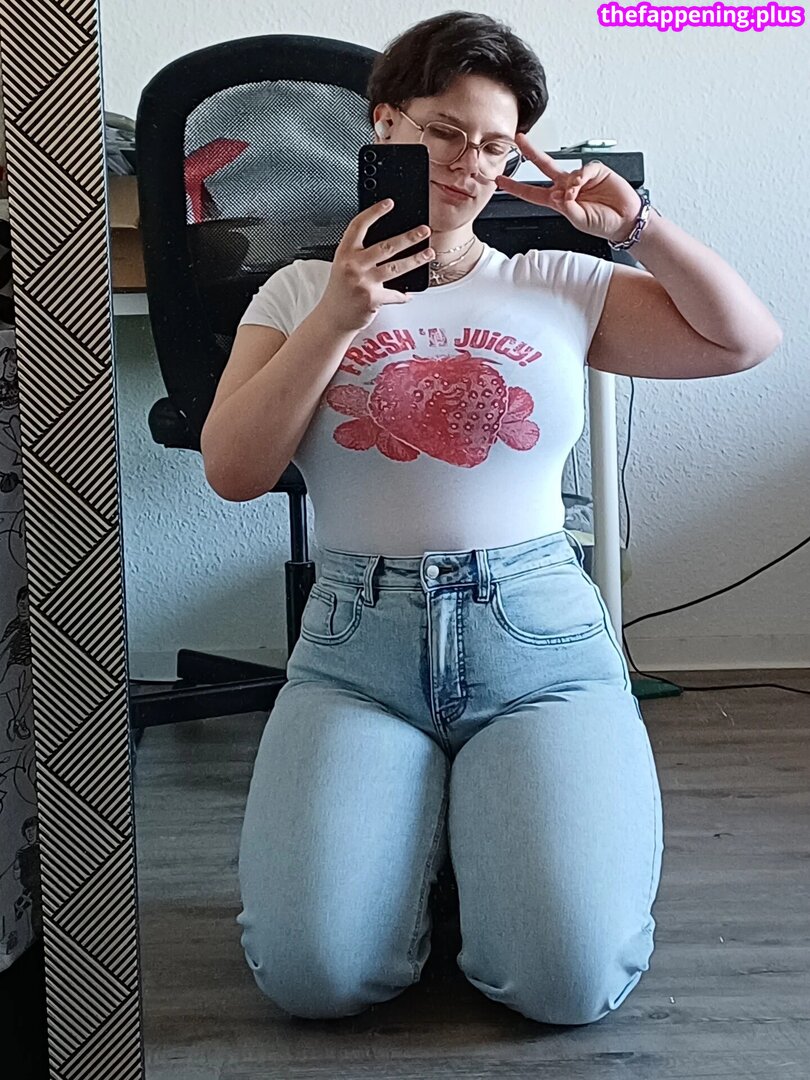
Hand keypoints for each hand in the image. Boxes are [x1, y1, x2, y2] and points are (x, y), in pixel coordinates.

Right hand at [318, 201, 433, 333]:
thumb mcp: (343, 266)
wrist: (333, 317)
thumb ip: (359, 253)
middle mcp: (353, 266)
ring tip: (429, 253)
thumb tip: (389, 242)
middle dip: (409, 237)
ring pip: (396, 267)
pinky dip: (403, 295)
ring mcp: (363, 282)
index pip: (359, 226)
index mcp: (344, 253)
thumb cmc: (340, 291)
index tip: (389, 203)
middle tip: (424, 230)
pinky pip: (395, 294)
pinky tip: (409, 293)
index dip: (374, 212)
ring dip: (416, 260)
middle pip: (386, 246)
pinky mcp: (372, 299)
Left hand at [495, 134, 642, 243]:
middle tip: (519, 140)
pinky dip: (582, 177)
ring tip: (575, 195)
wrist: (624, 221)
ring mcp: (581, 178)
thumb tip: (560, 194)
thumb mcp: (579, 221)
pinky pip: (585, 169)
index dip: (515, 187)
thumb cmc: (603, 223)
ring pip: (567, 170)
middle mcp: (567, 187)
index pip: (532, 192)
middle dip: (531, 152)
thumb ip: (567, 208)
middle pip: (544, 166)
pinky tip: (583, 186)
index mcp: (559, 201)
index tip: (499, 180)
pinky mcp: (596, 171)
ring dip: (570, 184)